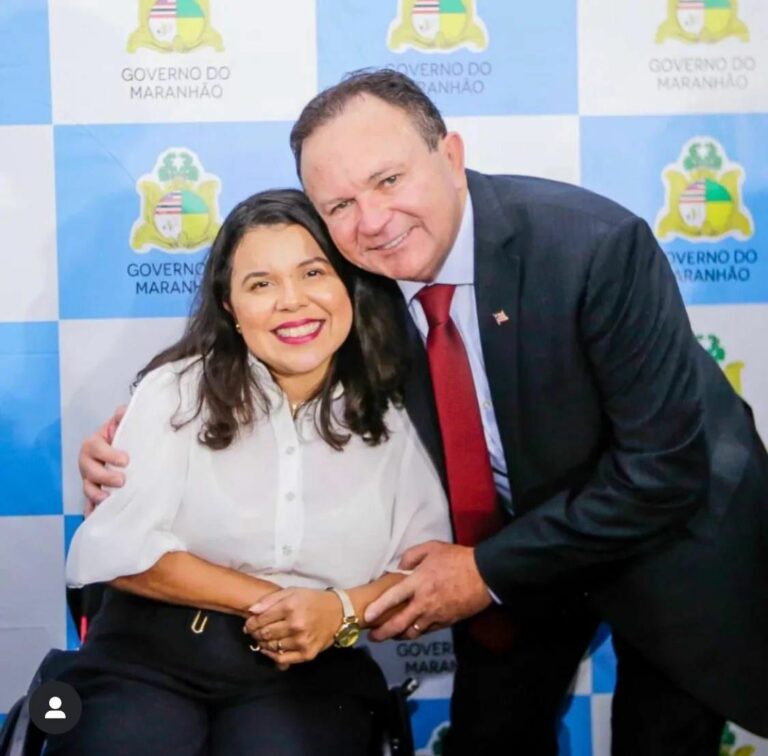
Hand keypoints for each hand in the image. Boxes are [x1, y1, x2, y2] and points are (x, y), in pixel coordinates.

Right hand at [79, 405, 128, 514]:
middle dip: (105, 477)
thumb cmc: (121, 437)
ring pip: (88, 488)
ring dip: (96, 496)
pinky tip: (96, 518)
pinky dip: (92, 512)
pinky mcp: (94, 492)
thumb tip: (123, 410)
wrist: (122, 450)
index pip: (96, 448)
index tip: (126, 460)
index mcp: (93, 444)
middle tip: (122, 481)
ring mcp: (89, 479)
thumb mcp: (121, 425)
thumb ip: (122, 416)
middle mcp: (87, 462)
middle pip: (90, 471)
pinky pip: (89, 505)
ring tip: (108, 500)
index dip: (109, 454)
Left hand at [243, 588, 341, 667]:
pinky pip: (282, 659)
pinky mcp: (307, 654)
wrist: (338, 613)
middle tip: (254, 632)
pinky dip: (272, 656)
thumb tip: (251, 611)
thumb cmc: (313, 600)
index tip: (249, 624)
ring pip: (271, 647)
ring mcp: (301, 641)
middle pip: (264, 634)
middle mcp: (295, 625)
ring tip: (264, 639)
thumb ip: (271, 599)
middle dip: (255, 634)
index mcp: (290, 607)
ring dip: (263, 644)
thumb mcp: (293, 592)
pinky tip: (270, 650)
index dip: (251, 623)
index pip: (261, 619)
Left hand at [364, 541, 491, 640]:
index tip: (367, 616)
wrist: (483, 575)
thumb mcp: (432, 548)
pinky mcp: (445, 622)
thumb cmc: (457, 559)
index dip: (378, 608)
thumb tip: (399, 567)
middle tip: (373, 636)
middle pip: (399, 623)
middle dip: (383, 632)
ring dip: (398, 636)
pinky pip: (426, 631)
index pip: (393, 598)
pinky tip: (411, 631)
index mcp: (418, 582)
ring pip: (412, 632)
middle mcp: (424, 602)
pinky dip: (416, 633)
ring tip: (390, 635)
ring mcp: (435, 615)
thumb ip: (411, 556)